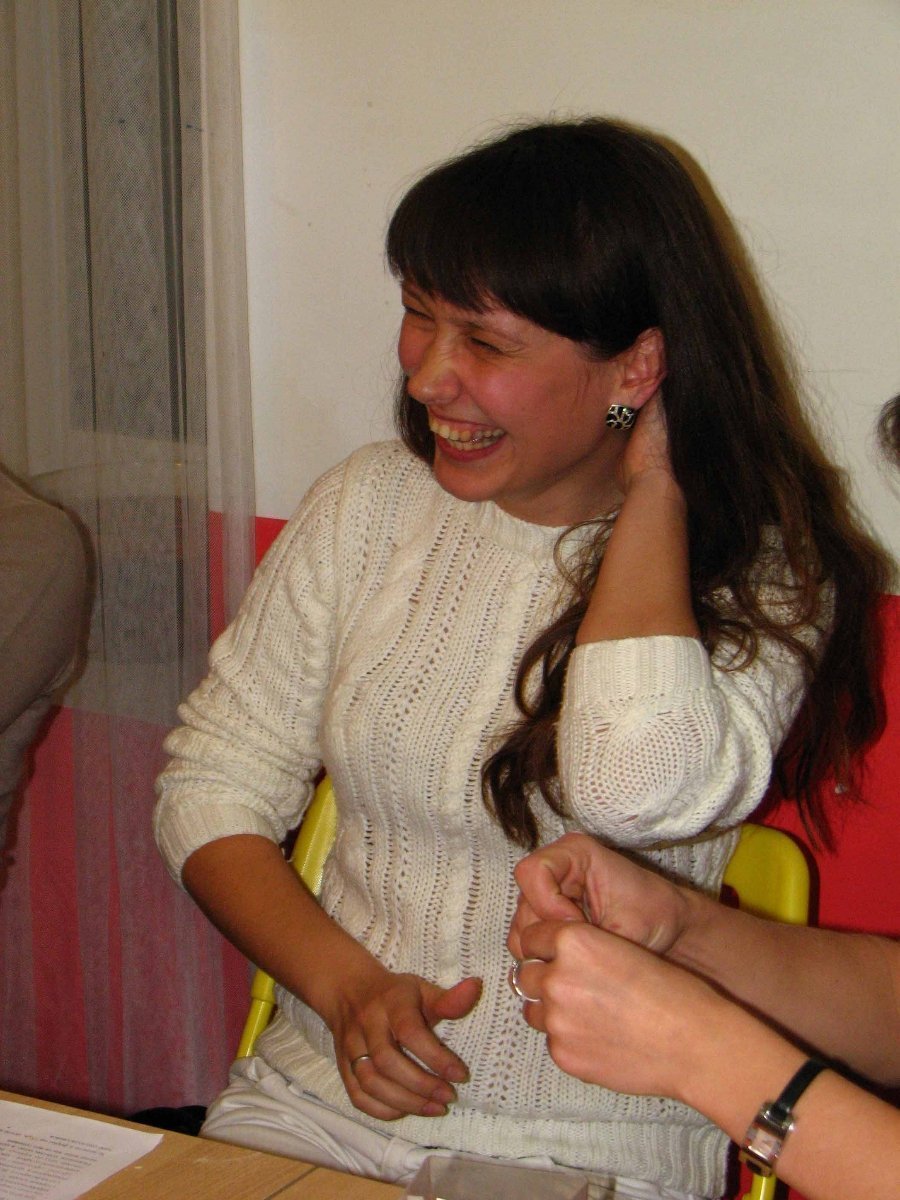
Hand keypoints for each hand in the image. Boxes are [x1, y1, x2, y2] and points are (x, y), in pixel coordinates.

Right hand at [327, 964, 481, 1120]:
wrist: (349, 991)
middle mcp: (367, 1024)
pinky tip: (406, 1111)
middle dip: (421, 1085)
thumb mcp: (422, 989)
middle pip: (387, 1062)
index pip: (410, 1032)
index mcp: (391, 1002)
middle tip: (449, 1096)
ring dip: (404, 1102)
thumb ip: (448, 999)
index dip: (436, 1057)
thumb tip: (476, 988)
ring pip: (370, 1082)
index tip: (460, 1075)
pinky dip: (382, 1110)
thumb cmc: (395, 994)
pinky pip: (357, 1095)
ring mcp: (350, 1047)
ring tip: (435, 1108)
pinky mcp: (342, 1066)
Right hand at [508, 833, 690, 960]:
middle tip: (583, 946)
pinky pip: (525, 941)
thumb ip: (586, 938)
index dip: (548, 904)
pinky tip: (574, 956)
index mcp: (574, 853)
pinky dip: (544, 954)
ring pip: (521, 926)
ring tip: (581, 952)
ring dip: (546, 946)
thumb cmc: (654, 917)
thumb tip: (551, 953)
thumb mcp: (624, 925)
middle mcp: (555, 868)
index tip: (578, 926)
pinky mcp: (545, 918)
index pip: (532, 872)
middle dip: (549, 932)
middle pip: (523, 903)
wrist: (669, 926)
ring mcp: (546, 894)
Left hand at [514, 920, 711, 1099]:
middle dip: (544, 979)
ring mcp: (557, 1019)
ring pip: (534, 1010)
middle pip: (526, 974)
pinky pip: (552, 1041)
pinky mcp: (563, 1054)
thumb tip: (551, 961)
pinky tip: (600, 1039)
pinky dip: (568, 1040)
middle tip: (574, 989)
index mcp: (574, 941)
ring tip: (588, 1016)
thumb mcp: (623, 948)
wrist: (694, 1043)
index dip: (544, 947)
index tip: (556, 956)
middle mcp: (558, 976)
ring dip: (551, 1011)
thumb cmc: (670, 991)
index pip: (531, 938)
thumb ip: (580, 953)